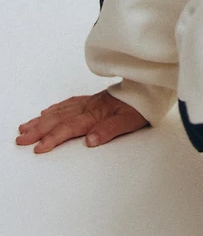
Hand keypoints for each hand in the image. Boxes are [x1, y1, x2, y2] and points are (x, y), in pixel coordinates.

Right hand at [16, 90, 149, 152]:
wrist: (149, 87)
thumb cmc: (141, 106)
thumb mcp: (130, 121)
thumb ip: (109, 130)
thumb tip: (90, 140)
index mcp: (96, 114)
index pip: (69, 128)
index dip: (53, 138)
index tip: (38, 148)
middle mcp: (89, 107)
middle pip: (59, 119)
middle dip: (38, 130)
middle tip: (21, 139)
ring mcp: (89, 102)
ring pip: (60, 111)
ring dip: (42, 120)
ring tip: (25, 127)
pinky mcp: (93, 99)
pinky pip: (69, 103)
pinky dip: (55, 108)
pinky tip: (46, 112)